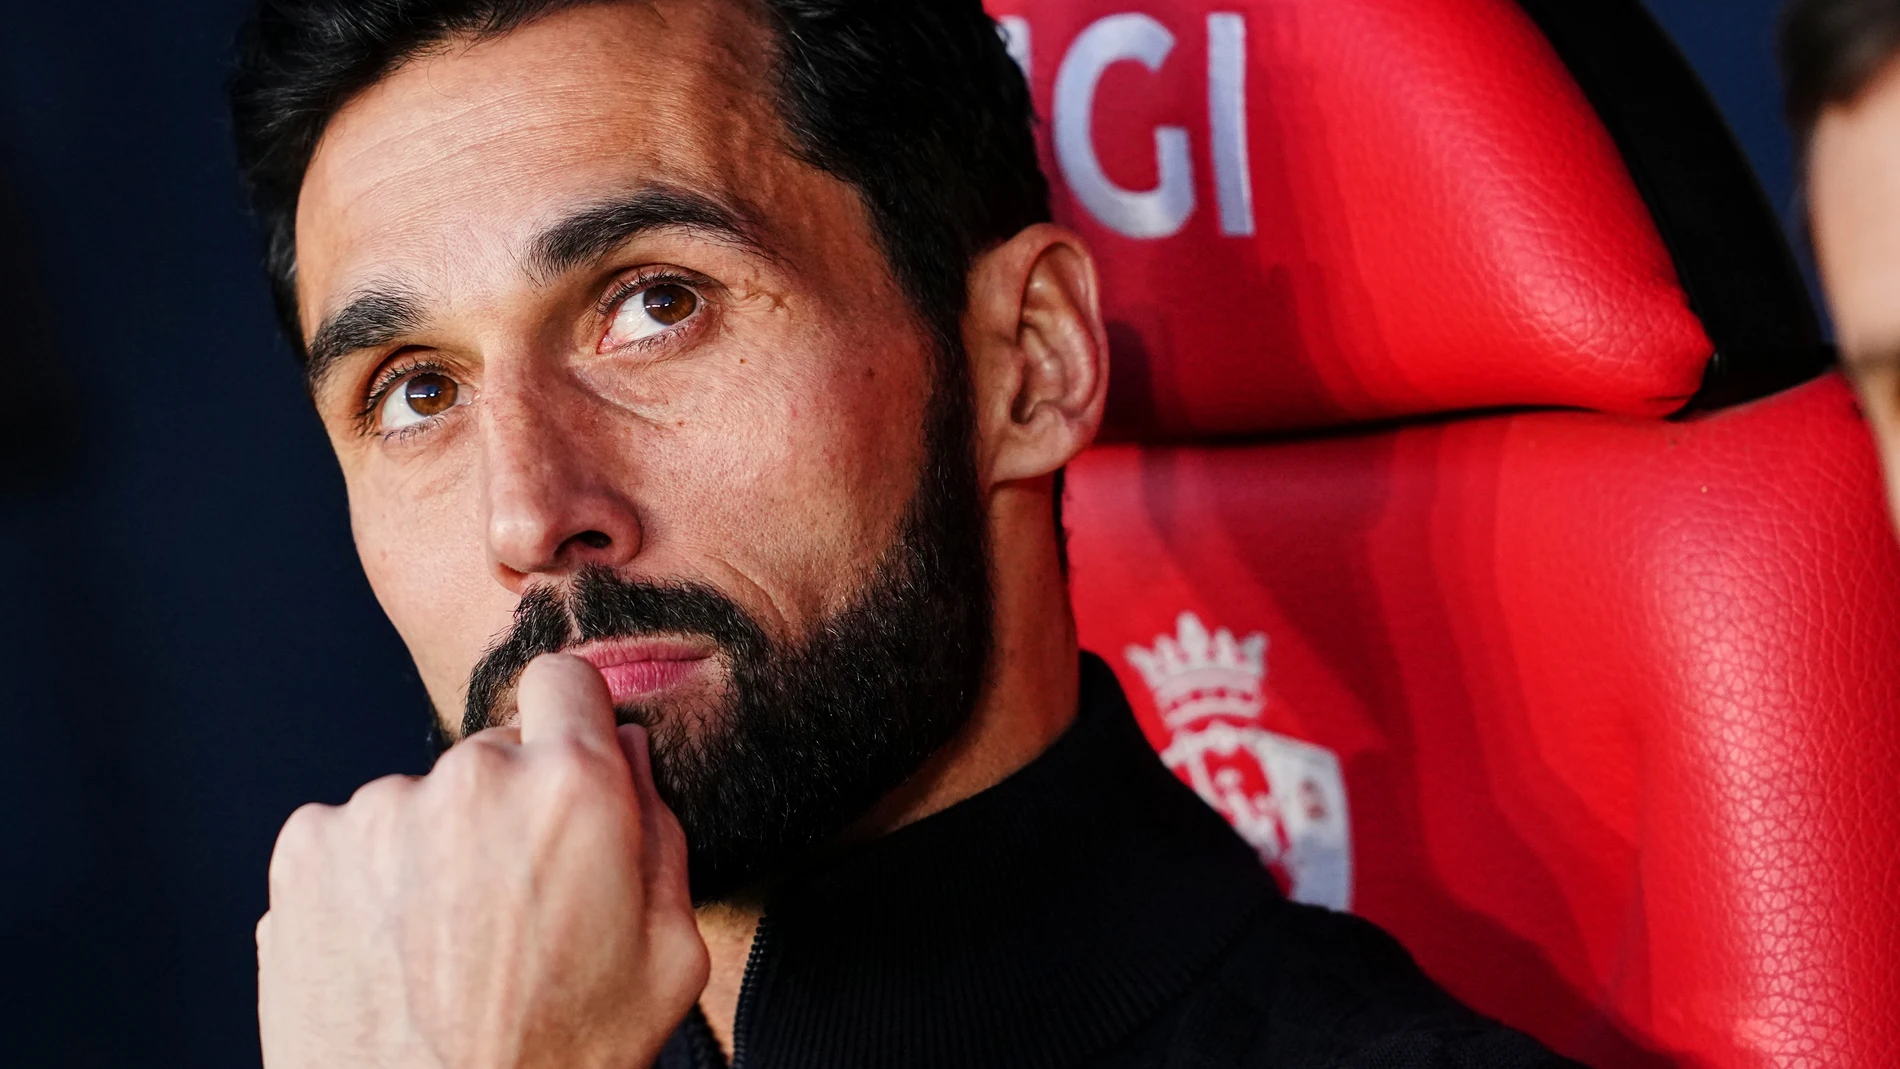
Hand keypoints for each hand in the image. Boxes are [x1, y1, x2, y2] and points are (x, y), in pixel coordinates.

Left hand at [257, 653, 707, 1068]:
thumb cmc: (554, 1061)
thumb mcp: (668, 958)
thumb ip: (660, 833)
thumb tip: (626, 754)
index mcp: (572, 790)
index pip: (567, 679)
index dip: (571, 726)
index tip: (565, 768)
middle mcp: (469, 778)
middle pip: (494, 751)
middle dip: (508, 808)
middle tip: (511, 906)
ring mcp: (376, 809)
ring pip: (421, 799)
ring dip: (434, 848)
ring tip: (444, 946)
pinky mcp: (306, 848)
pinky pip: (352, 835)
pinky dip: (368, 880)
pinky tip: (391, 951)